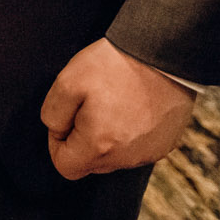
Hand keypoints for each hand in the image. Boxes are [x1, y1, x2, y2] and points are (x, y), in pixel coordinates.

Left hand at [41, 38, 195, 180]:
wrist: (162, 53)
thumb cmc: (114, 65)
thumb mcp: (67, 81)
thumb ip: (53, 114)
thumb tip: (57, 131)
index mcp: (99, 146)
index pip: (65, 166)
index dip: (57, 142)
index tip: (66, 117)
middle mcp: (127, 158)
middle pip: (90, 163)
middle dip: (82, 139)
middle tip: (90, 104)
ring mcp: (150, 153)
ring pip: (114, 157)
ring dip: (106, 137)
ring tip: (113, 102)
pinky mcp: (166, 145)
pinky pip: (136, 148)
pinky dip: (129, 133)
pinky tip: (132, 106)